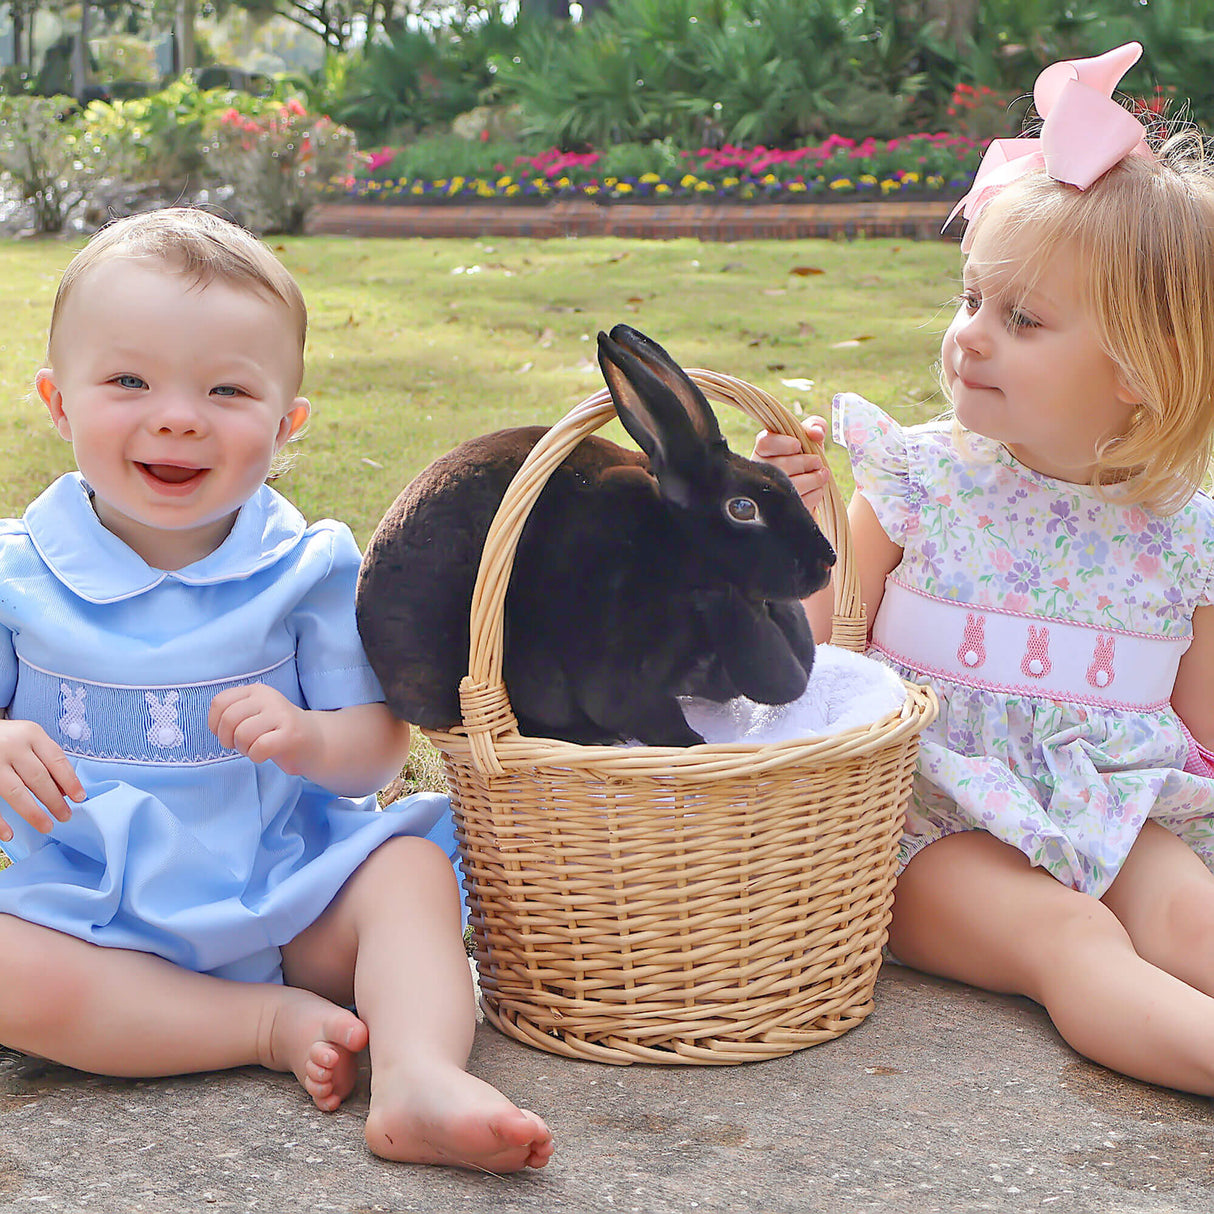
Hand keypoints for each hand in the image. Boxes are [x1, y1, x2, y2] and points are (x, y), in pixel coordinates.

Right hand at [0, 718, 85, 840]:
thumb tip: (64, 790)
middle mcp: (12, 746)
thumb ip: (44, 758)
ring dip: (33, 813)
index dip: (71, 781)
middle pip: (39, 778)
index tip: (80, 797)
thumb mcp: (27, 738)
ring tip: (46, 826)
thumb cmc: (5, 736)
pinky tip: (9, 834)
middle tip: (65, 816)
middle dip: (55, 801)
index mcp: (30, 734)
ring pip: (16, 792)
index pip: (56, 760)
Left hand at [208, 683, 321, 776]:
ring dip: (244, 749)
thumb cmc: (276, 732)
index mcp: (256, 691)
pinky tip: (264, 754)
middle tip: (239, 745)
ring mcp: (281, 714)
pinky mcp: (290, 733)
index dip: (214, 724)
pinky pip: (259, 747)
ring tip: (254, 749)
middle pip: (228, 719)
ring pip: (242, 734)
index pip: (219, 702)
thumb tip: (214, 725)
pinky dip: (256, 756)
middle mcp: (269, 698)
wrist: (315, 741)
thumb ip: (233, 713)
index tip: (226, 734)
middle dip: (227, 739)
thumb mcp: (254, 714)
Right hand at [752, 415, 831, 515]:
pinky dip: (815, 494)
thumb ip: (814, 426)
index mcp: (763, 451)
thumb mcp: (809, 441)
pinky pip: (801, 501)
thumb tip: (816, 432)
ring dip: (814, 479)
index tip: (798, 445)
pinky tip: (815, 490)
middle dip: (805, 462)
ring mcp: (768, 494)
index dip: (783, 443)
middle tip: (817, 462)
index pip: (765, 443)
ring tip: (821, 476)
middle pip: (781, 465)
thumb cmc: (803, 463)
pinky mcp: (779, 511)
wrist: (805, 493)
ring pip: (792, 485)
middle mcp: (759, 472)